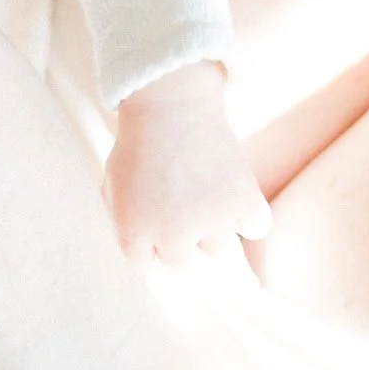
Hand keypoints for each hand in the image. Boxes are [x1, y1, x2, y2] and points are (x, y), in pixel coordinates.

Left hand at [103, 62, 272, 265]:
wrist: (171, 104)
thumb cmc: (139, 139)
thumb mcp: (113, 181)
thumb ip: (124, 217)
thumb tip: (145, 249)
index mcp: (133, 233)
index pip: (143, 265)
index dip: (149, 243)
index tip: (155, 222)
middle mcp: (172, 237)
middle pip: (181, 263)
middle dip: (179, 238)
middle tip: (182, 205)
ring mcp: (210, 225)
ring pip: (216, 249)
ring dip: (212, 226)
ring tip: (204, 192)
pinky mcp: (243, 206)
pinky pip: (255, 227)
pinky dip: (250, 215)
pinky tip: (236, 196)